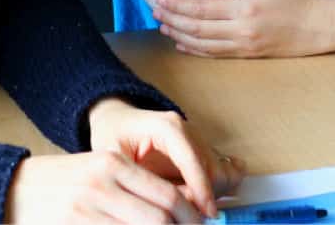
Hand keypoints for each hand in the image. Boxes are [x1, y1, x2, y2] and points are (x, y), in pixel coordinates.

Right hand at [4, 151, 206, 222]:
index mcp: (113, 163)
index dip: (191, 218)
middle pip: (161, 218)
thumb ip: (131, 187)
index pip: (168, 195)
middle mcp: (103, 182)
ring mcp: (87, 207)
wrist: (12, 189)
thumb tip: (173, 211)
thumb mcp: (96, 173)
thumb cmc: (60, 184)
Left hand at [88, 98, 243, 211]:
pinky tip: (204, 201)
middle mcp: (186, 129)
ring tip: (191, 208)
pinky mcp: (200, 149)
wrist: (116, 120)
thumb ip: (141, 179)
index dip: (201, 188)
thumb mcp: (117, 158)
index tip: (206, 213)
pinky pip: (221, 171)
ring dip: (212, 194)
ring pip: (221, 172)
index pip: (192, 159)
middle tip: (189, 214)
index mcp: (166, 127)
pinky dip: (216, 189)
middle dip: (206, 195)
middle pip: (213, 168)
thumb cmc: (113, 136)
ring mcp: (195, 138)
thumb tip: (168, 205)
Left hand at [153, 0, 334, 57]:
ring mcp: (245, 46)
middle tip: (155, 11)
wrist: (323, 26)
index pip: (201, 9)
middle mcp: (241, 31)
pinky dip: (197, 50)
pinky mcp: (250, 55)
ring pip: (204, 45)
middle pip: (197, 29)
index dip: (178, 5)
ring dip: (180, 36)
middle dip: (173, 20)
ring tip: (163, 26)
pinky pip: (217, 54)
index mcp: (244, 9)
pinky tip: (184, 44)